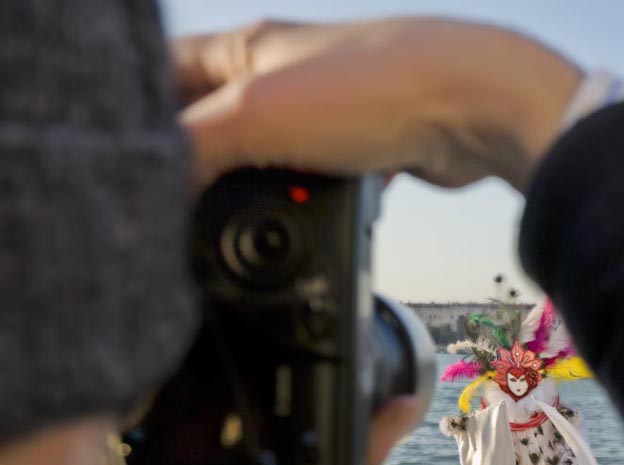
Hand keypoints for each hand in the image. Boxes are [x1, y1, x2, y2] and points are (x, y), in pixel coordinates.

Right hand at [173, 18, 582, 190]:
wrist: (466, 110)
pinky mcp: (356, 147)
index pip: (169, 71)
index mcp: (247, 50)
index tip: (123, 156)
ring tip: (238, 221)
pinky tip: (295, 217)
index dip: (139, 109)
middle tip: (179, 206)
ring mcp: (322, 111)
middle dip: (195, 163)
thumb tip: (157, 190)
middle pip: (213, 120)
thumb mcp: (255, 117)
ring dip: (251, 190)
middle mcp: (281, 75)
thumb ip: (194, 151)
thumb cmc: (371, 89)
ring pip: (264, 156)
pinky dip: (299, 200)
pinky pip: (309, 179)